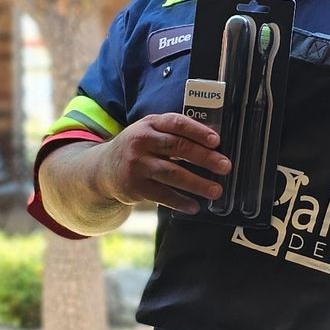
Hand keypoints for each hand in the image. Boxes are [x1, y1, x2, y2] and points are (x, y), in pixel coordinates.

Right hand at [97, 109, 230, 213]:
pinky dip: (180, 202)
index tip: (217, 141)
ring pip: (172, 173)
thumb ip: (175, 133)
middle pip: (178, 147)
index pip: (177, 123)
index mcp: (151, 124)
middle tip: (226, 166)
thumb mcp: (151, 132)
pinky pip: (162, 195)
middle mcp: (142, 141)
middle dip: (205, 157)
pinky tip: (195, 206)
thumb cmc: (139, 148)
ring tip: (216, 191)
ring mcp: (137, 164)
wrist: (103, 169)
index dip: (198, 131)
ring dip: (197, 183)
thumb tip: (215, 143)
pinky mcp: (134, 186)